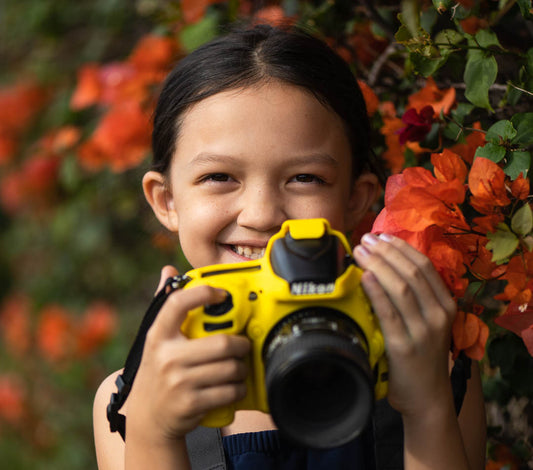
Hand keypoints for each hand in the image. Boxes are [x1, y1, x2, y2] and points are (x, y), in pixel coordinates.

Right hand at [126, 266, 250, 442]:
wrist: (148, 419)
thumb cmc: (158, 372)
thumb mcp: (155, 341)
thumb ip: (164, 305)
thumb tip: (168, 270)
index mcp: (158, 336)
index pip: (178, 303)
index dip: (204, 293)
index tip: (222, 294)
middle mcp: (167, 357)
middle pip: (222, 343)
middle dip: (241, 344)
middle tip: (244, 344)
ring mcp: (179, 382)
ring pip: (230, 368)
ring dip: (242, 368)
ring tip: (240, 366)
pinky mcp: (190, 404)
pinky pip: (229, 391)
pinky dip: (238, 388)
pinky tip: (235, 386)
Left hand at [353, 234, 456, 417]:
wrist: (427, 399)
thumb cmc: (422, 357)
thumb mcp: (428, 324)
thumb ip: (415, 298)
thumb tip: (384, 265)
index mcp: (446, 306)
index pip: (424, 266)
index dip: (401, 248)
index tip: (381, 236)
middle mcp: (438, 315)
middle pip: (411, 272)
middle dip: (386, 252)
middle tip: (365, 240)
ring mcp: (423, 331)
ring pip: (401, 288)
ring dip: (378, 265)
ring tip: (360, 251)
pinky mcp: (404, 347)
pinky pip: (388, 313)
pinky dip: (376, 291)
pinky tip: (365, 277)